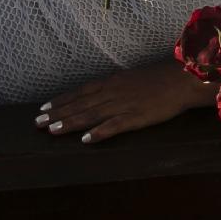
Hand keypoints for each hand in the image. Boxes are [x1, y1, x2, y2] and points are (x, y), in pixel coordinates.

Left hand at [33, 60, 212, 142]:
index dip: (62, 100)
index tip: (43, 107)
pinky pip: (115, 126)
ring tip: (52, 130)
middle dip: (58, 113)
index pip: (81, 92)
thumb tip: (101, 93)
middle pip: (81, 104)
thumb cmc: (161, 79)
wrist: (183, 79)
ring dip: (71, 123)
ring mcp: (124, 105)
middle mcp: (113, 93)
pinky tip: (86, 140)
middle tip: (37, 122)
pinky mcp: (137, 117)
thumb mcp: (132, 78)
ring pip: (92, 114)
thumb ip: (116, 87)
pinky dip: (100, 132)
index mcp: (112, 83)